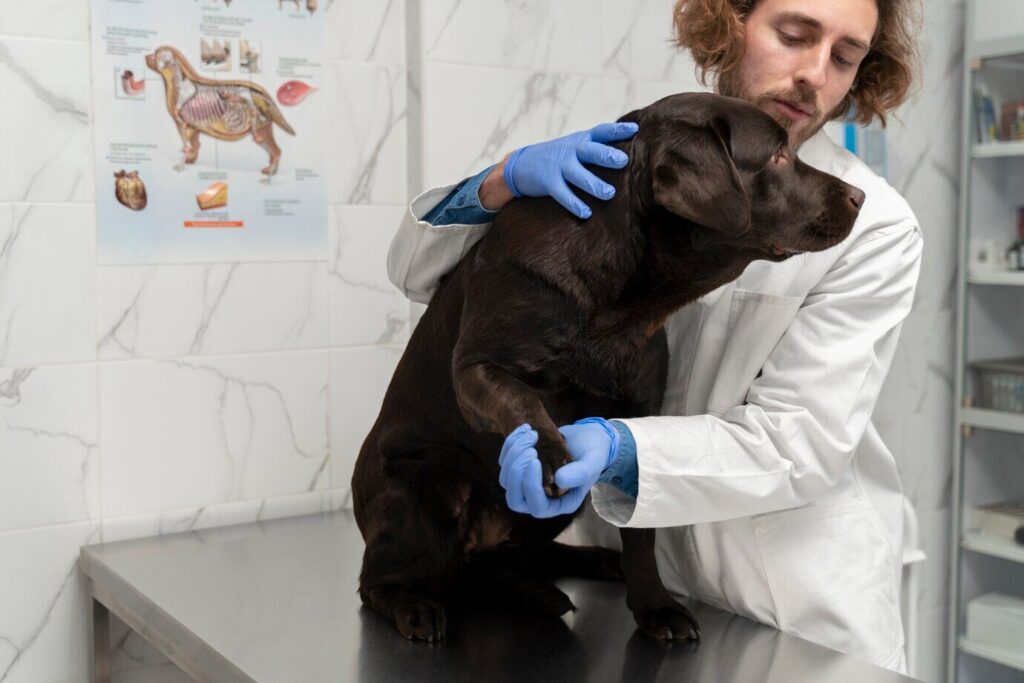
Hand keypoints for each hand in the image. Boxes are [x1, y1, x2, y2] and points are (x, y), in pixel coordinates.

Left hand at [498, 419, 620, 518]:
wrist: (586, 440)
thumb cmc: (593, 453)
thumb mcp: (593, 461)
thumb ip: (581, 472)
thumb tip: (559, 480)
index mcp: (560, 504)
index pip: (537, 507)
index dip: (531, 486)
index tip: (535, 458)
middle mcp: (541, 499)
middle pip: (515, 498)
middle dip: (517, 472)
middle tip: (531, 448)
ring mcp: (528, 485)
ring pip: (506, 479)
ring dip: (514, 454)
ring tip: (532, 433)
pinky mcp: (521, 469)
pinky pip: (505, 462)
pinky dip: (511, 444)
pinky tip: (526, 428)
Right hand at [502, 122, 638, 219]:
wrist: (520, 164)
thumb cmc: (558, 157)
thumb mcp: (575, 146)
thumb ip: (596, 148)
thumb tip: (629, 154)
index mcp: (580, 140)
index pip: (600, 131)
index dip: (617, 130)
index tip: (635, 129)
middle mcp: (570, 150)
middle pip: (590, 151)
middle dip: (606, 155)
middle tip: (623, 161)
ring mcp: (558, 166)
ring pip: (577, 174)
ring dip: (593, 184)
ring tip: (609, 194)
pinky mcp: (548, 182)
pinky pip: (562, 193)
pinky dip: (574, 203)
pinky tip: (586, 213)